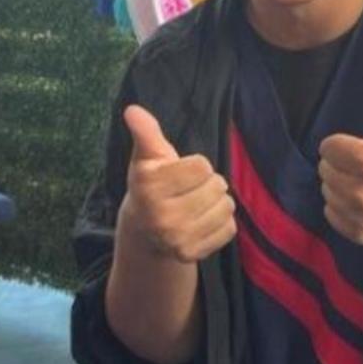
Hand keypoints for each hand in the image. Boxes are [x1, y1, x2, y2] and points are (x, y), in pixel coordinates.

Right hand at [120, 105, 236, 263]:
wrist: (144, 233)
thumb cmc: (151, 186)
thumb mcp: (147, 158)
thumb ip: (146, 133)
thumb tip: (133, 110)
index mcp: (148, 187)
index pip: (203, 165)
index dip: (195, 166)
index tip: (180, 174)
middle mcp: (160, 216)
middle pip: (217, 185)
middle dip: (208, 184)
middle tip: (189, 192)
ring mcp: (176, 239)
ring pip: (226, 206)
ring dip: (217, 202)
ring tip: (197, 206)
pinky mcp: (192, 254)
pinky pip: (229, 228)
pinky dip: (221, 223)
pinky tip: (202, 223)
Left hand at [318, 67, 362, 244]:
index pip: (328, 147)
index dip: (341, 144)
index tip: (359, 146)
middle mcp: (362, 190)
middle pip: (324, 170)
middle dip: (339, 164)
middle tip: (362, 165)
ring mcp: (362, 214)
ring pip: (326, 193)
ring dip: (338, 186)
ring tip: (362, 182)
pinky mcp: (362, 233)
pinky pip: (332, 216)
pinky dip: (340, 208)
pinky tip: (360, 201)